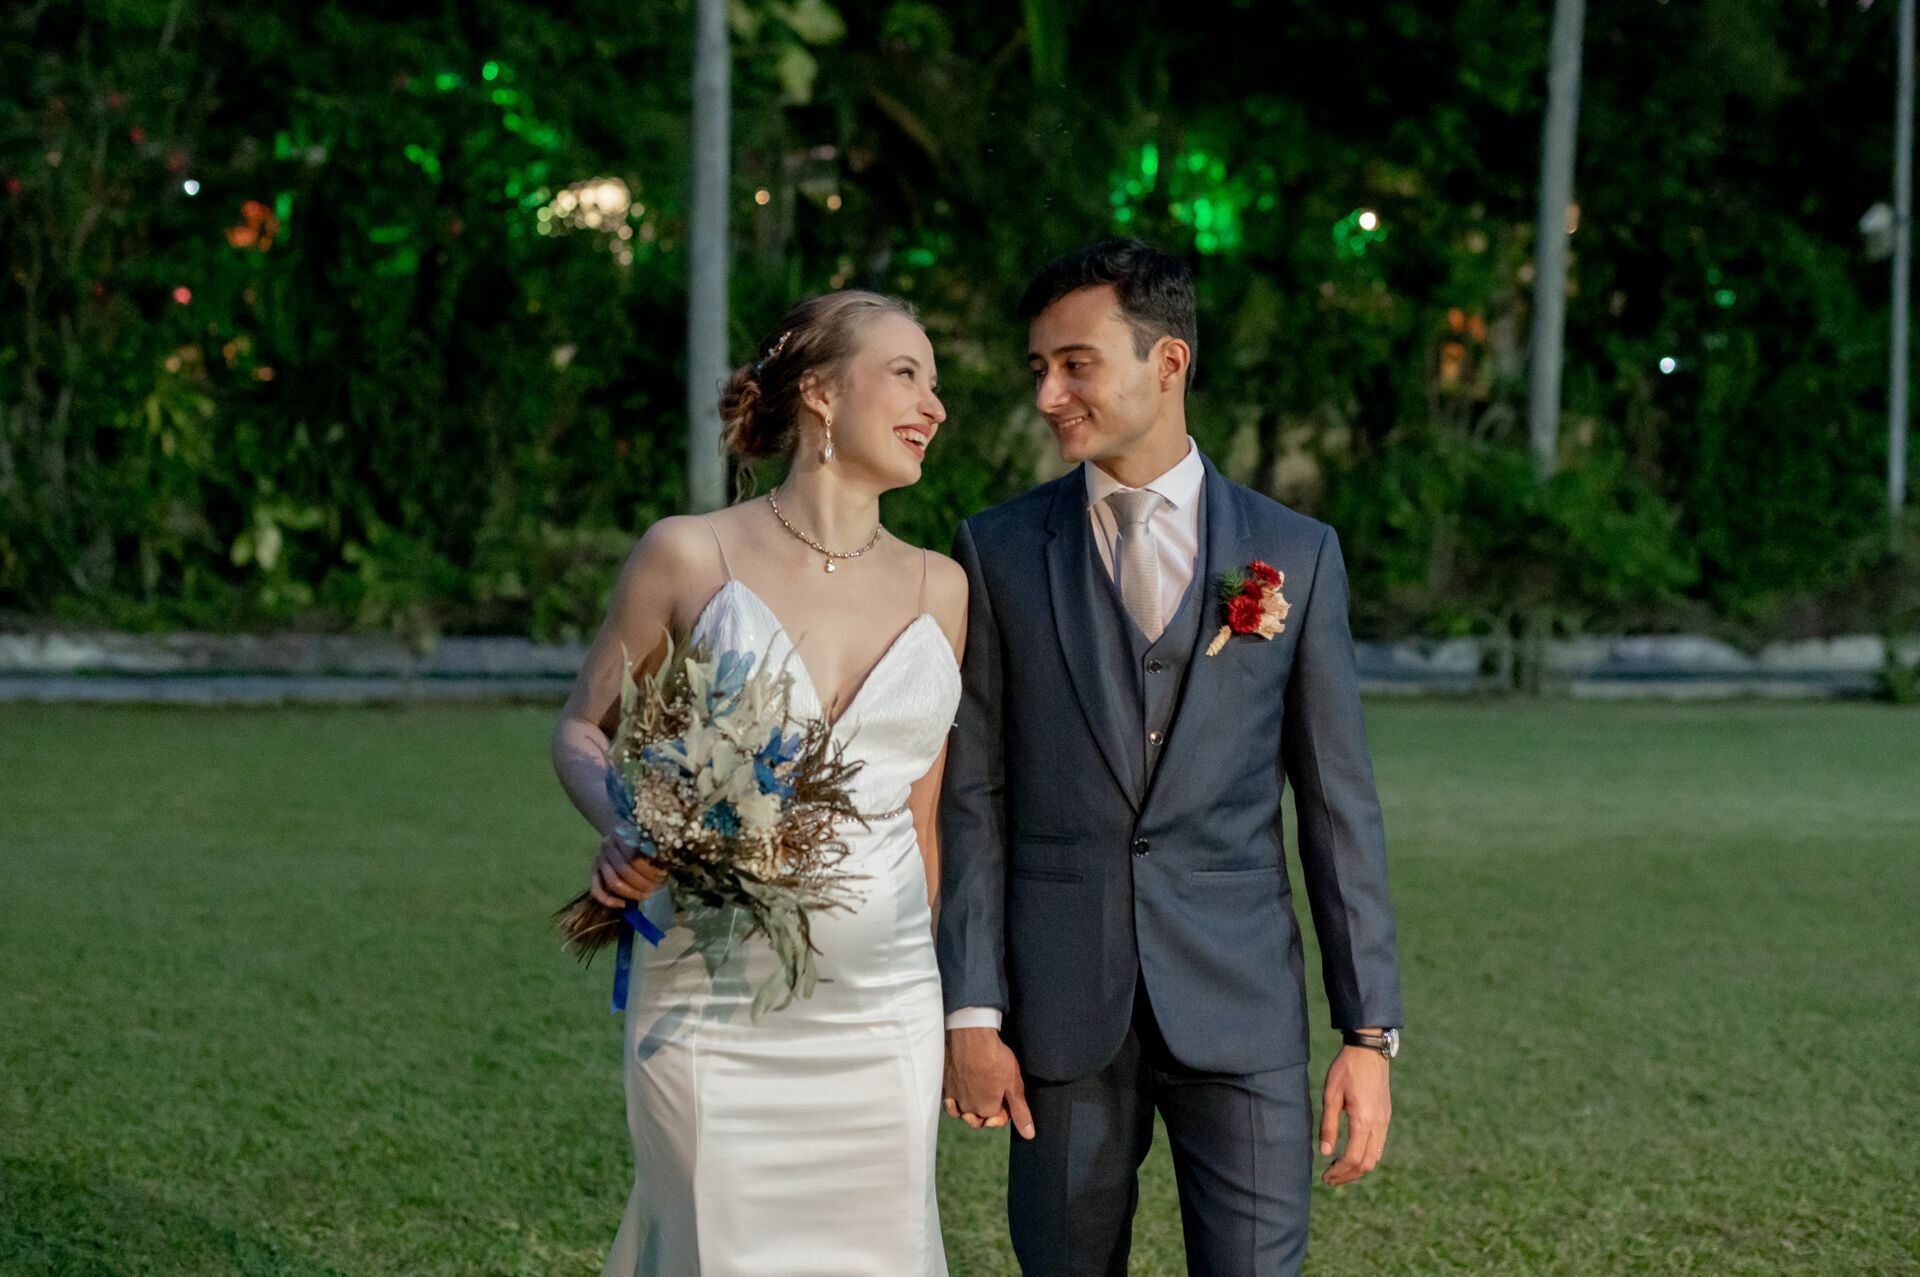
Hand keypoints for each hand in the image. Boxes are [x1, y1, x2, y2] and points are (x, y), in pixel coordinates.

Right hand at [586, 829, 665, 908]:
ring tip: (646, 895)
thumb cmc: (637, 838)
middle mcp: (607, 847)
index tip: (662, 875)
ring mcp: (598, 860)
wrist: (618, 833)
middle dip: (642, 883)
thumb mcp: (645, 837)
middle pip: (623, 870)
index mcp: (620, 835)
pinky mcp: (593, 872)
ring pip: (612, 882)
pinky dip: (608, 900)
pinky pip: (596, 890)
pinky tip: (623, 904)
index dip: (648, 869)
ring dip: (631, 893)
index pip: (633, 856)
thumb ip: (652, 849)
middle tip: (656, 887)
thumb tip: (668, 866)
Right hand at [942, 1028, 1034, 1138]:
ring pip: (960, 1112)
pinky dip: (953, 1100)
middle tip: (994, 1093)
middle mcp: (967, 1107)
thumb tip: (1029, 1135)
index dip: (1005, 1111)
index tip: (1007, 1097)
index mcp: (986, 1110)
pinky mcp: (944, 1083)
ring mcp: (953, 1096)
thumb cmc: (995, 1058)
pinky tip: (960, 1090)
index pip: (996, 1120)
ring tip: (977, 1094)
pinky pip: (947, 1099)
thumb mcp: (1014, 1085)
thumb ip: (1020, 1111)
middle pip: (978, 1118)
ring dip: (969, 1109)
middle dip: (987, 1112)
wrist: (970, 1035)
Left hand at [1318, 1045, 1391, 1185]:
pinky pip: (1379, 1146)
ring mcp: (1385, 1121)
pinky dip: (1366, 1156)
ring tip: (1338, 1169)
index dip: (1339, 1172)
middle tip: (1330, 1179)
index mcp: (1363, 1121)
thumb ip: (1328, 1125)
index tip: (1325, 1177)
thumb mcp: (1330, 1095)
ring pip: (1375, 1157)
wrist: (1369, 1051)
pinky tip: (1351, 1153)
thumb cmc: (1346, 1070)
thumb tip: (1325, 1152)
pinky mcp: (1386, 1117)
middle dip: (1348, 1176)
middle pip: (1367, 1164)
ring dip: (1357, 1168)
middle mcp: (1378, 1125)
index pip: (1352, 1158)